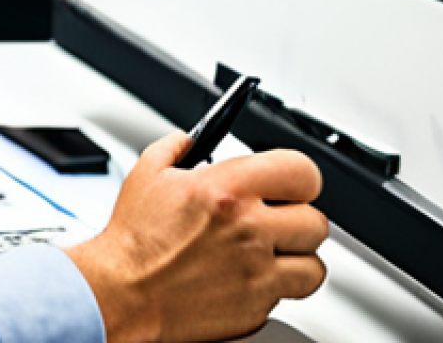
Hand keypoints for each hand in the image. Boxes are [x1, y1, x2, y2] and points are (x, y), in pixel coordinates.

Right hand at [68, 132, 327, 342]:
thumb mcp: (149, 171)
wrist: (125, 292)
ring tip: (271, 250)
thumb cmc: (134, 238)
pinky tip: (253, 274)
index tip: (290, 180)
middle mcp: (249, 229)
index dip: (299, 175)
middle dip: (298, 217)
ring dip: (296, 256)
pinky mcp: (257, 306)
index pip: (301, 172)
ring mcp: (257, 272)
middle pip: (316, 221)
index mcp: (226, 189)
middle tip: (276, 217)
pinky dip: (279, 285)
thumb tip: (191, 137)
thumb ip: (178, 146)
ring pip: (315, 264)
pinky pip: (291, 294)